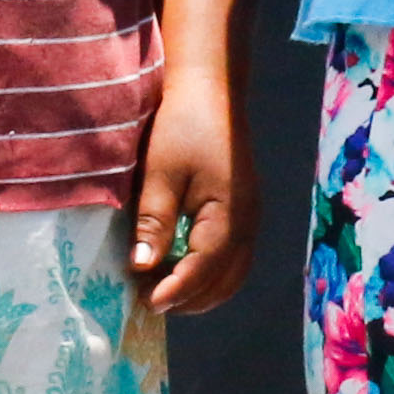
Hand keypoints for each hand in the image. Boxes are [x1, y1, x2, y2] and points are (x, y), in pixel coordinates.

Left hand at [126, 67, 249, 317]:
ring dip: (201, 290)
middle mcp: (247, 224)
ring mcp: (250, 218)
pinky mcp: (243, 211)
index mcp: (229, 216)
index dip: (175, 291)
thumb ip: (154, 222)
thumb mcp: (160, 173)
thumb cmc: (182, 126)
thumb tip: (143, 267)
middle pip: (225, 282)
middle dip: (189, 299)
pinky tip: (181, 267)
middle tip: (149, 300)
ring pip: (233, 274)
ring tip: (163, 290)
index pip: (203, 271)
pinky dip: (209, 274)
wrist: (210, 89)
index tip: (145, 304)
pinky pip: (233, 258)